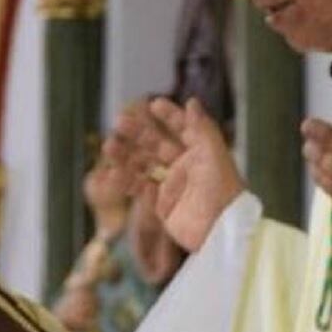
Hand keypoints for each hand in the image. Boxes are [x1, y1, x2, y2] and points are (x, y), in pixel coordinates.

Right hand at [104, 97, 242, 251]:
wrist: (220, 231)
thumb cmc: (222, 190)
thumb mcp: (214, 154)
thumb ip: (202, 127)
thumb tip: (191, 101)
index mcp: (201, 153)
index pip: (183, 128)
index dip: (169, 115)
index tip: (152, 104)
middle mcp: (186, 168)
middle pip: (157, 145)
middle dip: (138, 133)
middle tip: (119, 121)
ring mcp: (173, 187)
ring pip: (144, 166)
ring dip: (126, 155)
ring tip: (108, 146)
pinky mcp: (163, 207)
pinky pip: (141, 190)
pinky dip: (126, 181)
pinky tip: (112, 173)